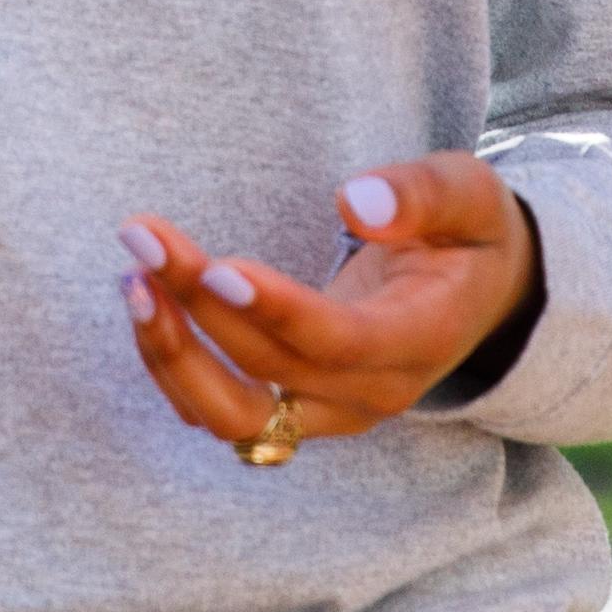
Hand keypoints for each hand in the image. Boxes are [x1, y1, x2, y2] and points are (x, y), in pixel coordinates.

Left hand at [118, 150, 533, 462]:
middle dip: (197, 306)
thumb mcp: (470, 195)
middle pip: (269, 372)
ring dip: (172, 355)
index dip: (274, 311)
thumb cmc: (466, 234)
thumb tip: (356, 200)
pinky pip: (218, 411)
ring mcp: (329, 413)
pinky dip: (174, 367)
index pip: (338, 343)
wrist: (480, 295)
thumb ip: (422, 195)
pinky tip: (145, 299)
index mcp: (421, 339)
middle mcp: (372, 394)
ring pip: (233, 416)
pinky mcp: (293, 412)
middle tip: (144, 235)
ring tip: (132, 278)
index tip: (215, 267)